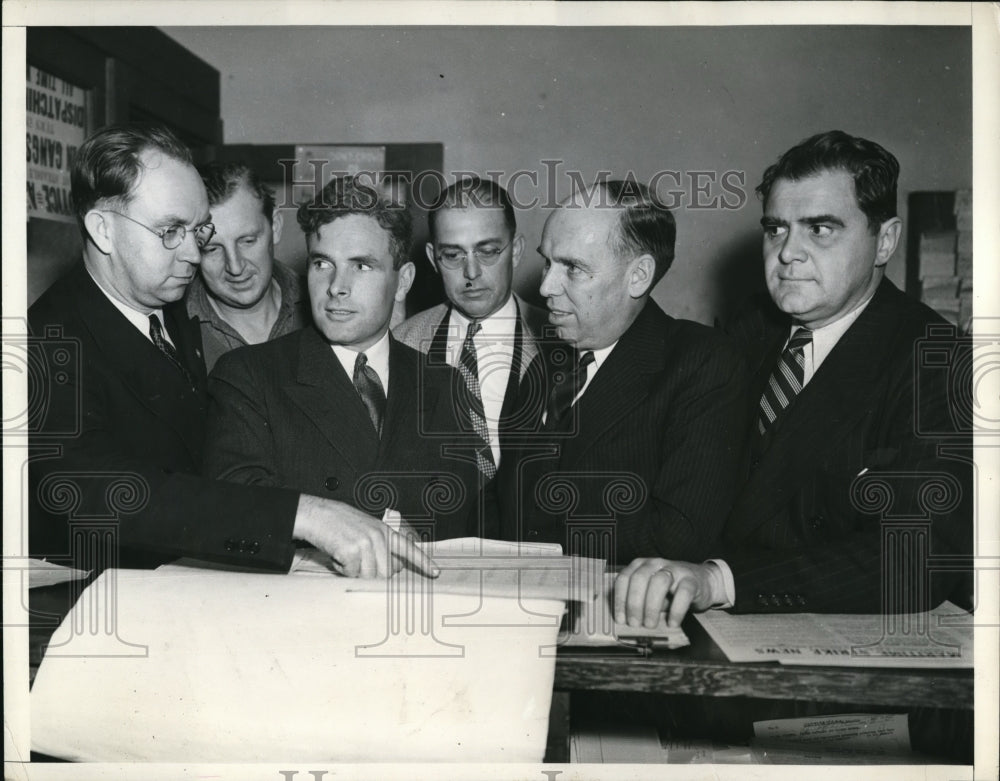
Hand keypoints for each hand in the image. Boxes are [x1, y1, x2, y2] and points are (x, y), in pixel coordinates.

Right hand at [292, 495, 439, 578]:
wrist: (317, 514)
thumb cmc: (339, 524)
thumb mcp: (366, 529)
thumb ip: (379, 547)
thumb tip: (388, 572)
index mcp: (384, 531)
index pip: (408, 548)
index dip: (423, 562)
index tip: (435, 573)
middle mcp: (378, 537)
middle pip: (386, 573)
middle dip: (373, 576)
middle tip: (358, 565)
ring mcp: (366, 544)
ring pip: (369, 576)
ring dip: (355, 572)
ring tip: (346, 556)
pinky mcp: (351, 551)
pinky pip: (351, 574)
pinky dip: (342, 569)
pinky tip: (338, 555)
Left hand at [613, 558, 719, 627]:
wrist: (703, 581)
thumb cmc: (672, 590)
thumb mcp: (651, 594)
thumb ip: (641, 603)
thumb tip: (630, 622)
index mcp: (641, 566)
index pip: (624, 578)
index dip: (620, 599)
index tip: (620, 619)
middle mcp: (655, 563)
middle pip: (639, 579)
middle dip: (634, 603)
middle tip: (634, 623)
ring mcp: (674, 569)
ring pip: (659, 582)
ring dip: (651, 606)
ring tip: (651, 624)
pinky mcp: (691, 579)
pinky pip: (683, 593)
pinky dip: (676, 610)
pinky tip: (672, 622)